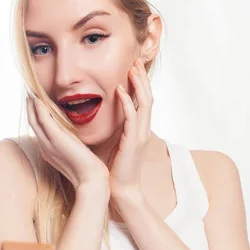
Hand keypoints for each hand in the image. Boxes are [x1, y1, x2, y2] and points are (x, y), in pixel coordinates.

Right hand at [27, 96, 108, 190]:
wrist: (92, 180)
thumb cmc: (88, 169)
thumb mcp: (77, 152)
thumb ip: (71, 142)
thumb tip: (73, 133)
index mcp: (49, 150)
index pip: (39, 129)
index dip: (35, 114)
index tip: (36, 100)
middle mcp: (45, 147)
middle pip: (32, 122)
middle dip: (29, 106)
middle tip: (29, 90)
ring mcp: (48, 144)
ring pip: (34, 120)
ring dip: (31, 105)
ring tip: (31, 91)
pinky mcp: (56, 140)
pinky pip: (43, 120)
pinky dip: (39, 109)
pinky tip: (39, 99)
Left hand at [107, 57, 153, 199]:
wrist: (119, 190)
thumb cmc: (114, 168)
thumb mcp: (114, 142)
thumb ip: (113, 127)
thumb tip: (101, 113)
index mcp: (138, 129)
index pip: (143, 100)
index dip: (140, 83)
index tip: (132, 67)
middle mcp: (142, 129)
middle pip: (148, 97)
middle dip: (142, 78)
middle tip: (135, 60)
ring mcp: (140, 135)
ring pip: (145, 103)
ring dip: (138, 84)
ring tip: (132, 68)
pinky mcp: (133, 142)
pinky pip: (132, 117)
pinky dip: (127, 102)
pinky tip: (119, 90)